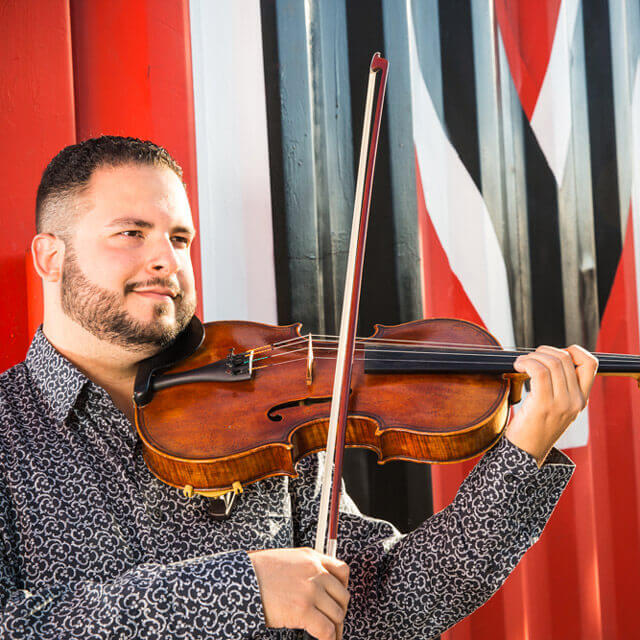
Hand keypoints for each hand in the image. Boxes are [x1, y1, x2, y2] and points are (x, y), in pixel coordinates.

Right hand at [248, 547, 349, 639]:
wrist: (242, 579)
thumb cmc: (258, 572)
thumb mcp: (287, 560)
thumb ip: (306, 568)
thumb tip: (316, 586)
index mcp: (311, 557)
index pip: (342, 571)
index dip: (342, 588)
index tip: (338, 599)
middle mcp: (315, 571)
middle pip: (343, 595)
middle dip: (340, 611)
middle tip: (334, 621)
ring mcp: (311, 590)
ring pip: (337, 614)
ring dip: (335, 628)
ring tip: (331, 635)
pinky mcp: (303, 610)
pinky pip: (326, 630)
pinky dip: (329, 639)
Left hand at [506, 345, 597, 465]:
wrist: (525, 454)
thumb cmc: (534, 428)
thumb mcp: (556, 407)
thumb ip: (559, 387)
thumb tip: (547, 358)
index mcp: (581, 400)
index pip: (590, 364)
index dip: (573, 351)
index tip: (553, 354)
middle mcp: (576, 401)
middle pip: (566, 358)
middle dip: (544, 351)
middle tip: (529, 358)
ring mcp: (562, 404)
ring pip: (552, 362)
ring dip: (532, 356)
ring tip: (521, 363)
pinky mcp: (543, 405)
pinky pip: (538, 371)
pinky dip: (526, 362)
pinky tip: (517, 365)